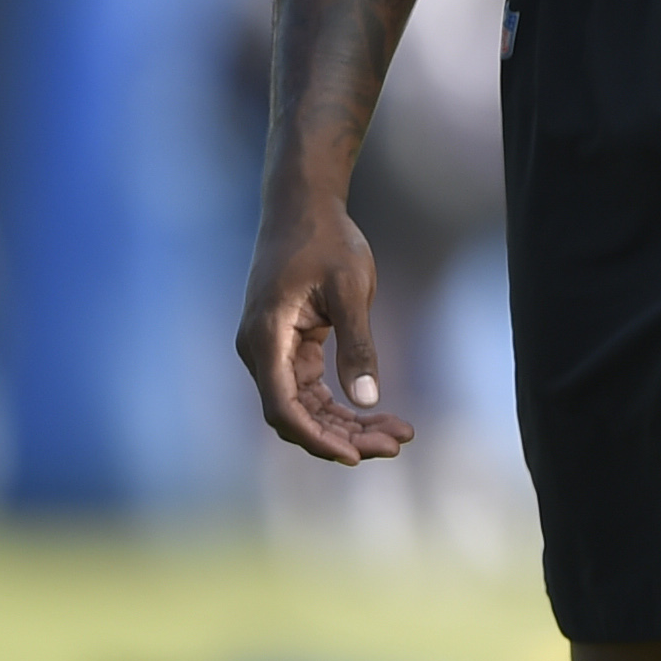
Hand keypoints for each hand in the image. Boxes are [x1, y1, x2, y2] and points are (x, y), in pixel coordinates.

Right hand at [236, 188, 412, 464]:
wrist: (303, 205)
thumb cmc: (325, 239)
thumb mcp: (350, 288)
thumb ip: (358, 344)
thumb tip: (368, 400)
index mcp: (266, 337)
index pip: (284, 407)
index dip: (317, 438)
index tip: (356, 455)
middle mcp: (261, 351)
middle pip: (297, 415)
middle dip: (345, 436)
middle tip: (398, 443)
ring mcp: (273, 352)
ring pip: (307, 408)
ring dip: (347, 426)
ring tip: (399, 433)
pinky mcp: (290, 349)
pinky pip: (313, 391)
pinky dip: (343, 406)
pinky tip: (380, 414)